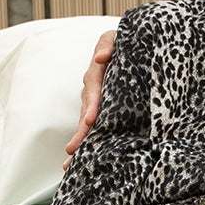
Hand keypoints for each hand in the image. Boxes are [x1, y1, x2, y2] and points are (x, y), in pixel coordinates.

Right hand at [62, 29, 117, 162]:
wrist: (133, 50)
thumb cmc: (125, 42)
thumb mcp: (116, 38)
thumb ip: (107, 44)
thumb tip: (101, 58)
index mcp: (97, 74)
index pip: (93, 90)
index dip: (92, 105)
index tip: (91, 119)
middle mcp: (94, 91)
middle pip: (86, 113)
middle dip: (81, 132)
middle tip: (72, 150)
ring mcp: (97, 103)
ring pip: (88, 125)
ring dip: (80, 143)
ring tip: (70, 165)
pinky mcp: (105, 112)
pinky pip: (96, 129)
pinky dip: (89, 144)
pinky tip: (81, 163)